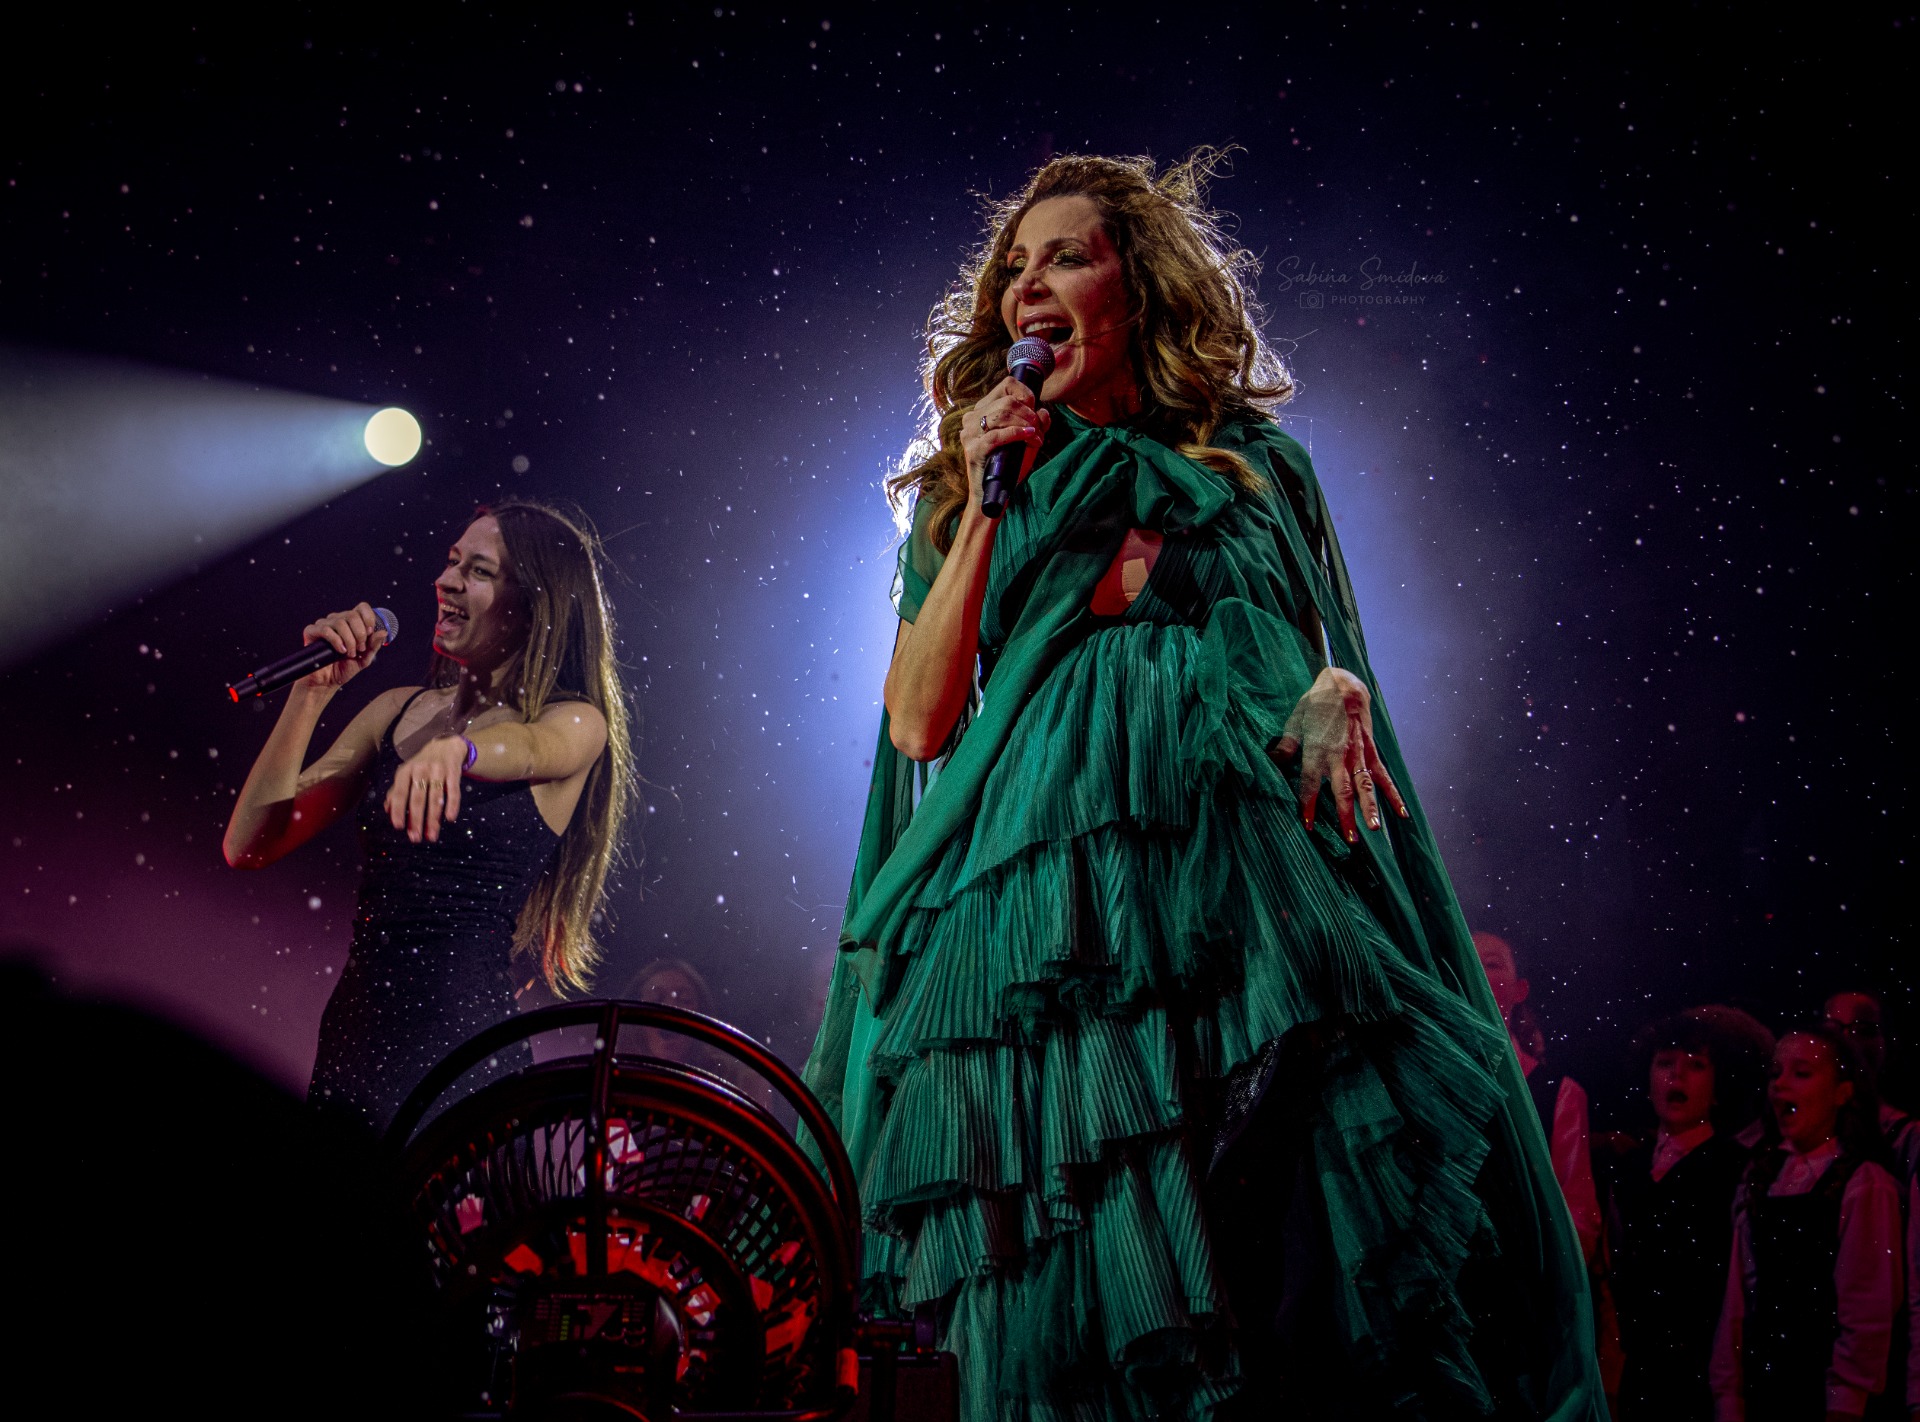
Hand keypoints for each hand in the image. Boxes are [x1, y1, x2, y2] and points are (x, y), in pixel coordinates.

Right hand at [299, 603, 388, 689]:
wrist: (328, 681)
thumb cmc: (344, 668)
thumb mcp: (365, 658)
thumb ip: (374, 645)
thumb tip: (383, 632)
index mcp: (352, 624)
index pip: (362, 608)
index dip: (368, 618)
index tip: (370, 633)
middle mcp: (338, 621)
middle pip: (352, 615)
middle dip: (360, 634)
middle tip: (359, 648)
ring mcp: (324, 625)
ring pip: (340, 622)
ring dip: (349, 640)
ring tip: (349, 653)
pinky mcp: (312, 632)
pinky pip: (325, 629)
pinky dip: (336, 640)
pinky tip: (340, 650)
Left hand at [385, 734, 466, 843]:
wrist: (445, 746)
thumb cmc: (422, 764)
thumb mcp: (406, 774)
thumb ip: (396, 791)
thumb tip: (387, 809)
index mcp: (406, 771)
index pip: (400, 793)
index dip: (398, 810)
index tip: (398, 827)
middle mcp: (421, 770)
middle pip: (418, 798)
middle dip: (416, 820)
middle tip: (415, 838)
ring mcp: (438, 770)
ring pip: (435, 798)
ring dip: (433, 818)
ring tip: (432, 835)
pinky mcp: (453, 772)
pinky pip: (453, 791)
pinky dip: (452, 805)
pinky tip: (450, 818)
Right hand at [959, 375, 1051, 511]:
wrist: (994, 493)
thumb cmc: (1009, 465)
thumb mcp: (1026, 440)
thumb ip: (1036, 424)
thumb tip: (1043, 411)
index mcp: (982, 410)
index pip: (1006, 385)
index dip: (1026, 394)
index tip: (1035, 409)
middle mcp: (972, 418)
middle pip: (1007, 401)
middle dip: (1029, 414)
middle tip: (1037, 429)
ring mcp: (970, 434)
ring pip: (1002, 414)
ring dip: (1025, 424)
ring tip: (1035, 437)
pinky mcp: (973, 449)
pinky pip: (997, 435)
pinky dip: (1017, 434)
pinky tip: (1029, 438)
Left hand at [1271, 666, 1407, 841]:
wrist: (1344, 684)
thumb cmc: (1315, 704)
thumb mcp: (1294, 722)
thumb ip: (1286, 746)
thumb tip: (1270, 762)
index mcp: (1316, 749)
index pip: (1310, 783)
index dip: (1309, 805)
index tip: (1309, 825)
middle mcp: (1339, 754)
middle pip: (1343, 789)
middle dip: (1346, 815)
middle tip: (1350, 839)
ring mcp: (1358, 753)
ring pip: (1365, 785)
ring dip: (1370, 807)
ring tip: (1375, 829)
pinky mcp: (1371, 750)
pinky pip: (1383, 774)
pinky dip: (1393, 793)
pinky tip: (1401, 812)